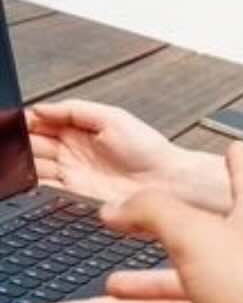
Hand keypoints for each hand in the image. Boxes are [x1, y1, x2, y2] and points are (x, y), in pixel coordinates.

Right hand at [26, 101, 226, 210]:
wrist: (167, 182)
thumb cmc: (149, 149)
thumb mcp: (112, 117)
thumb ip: (75, 110)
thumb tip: (41, 107)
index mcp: (80, 129)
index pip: (42, 123)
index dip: (25, 122)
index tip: (10, 122)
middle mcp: (73, 152)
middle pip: (33, 146)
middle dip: (18, 143)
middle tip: (7, 142)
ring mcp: (72, 174)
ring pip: (34, 168)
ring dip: (21, 164)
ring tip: (11, 159)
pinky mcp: (74, 195)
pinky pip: (44, 189)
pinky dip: (31, 184)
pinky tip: (24, 178)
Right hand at [102, 143, 242, 302]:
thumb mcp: (197, 236)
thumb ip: (156, 214)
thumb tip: (119, 204)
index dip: (237, 161)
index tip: (235, 147)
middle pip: (213, 232)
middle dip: (173, 230)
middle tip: (144, 224)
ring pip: (201, 279)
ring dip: (158, 282)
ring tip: (119, 284)